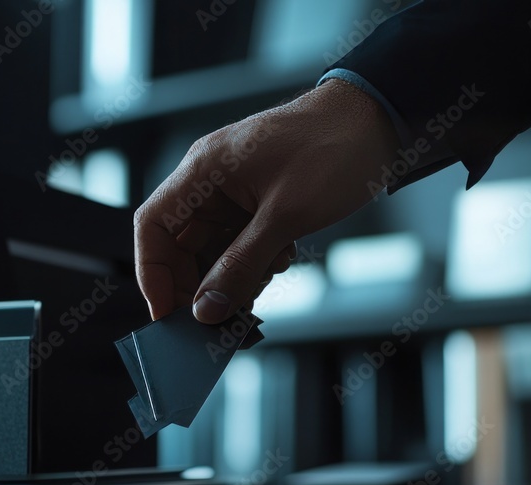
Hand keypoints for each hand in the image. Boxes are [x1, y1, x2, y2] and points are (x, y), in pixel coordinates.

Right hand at [134, 78, 401, 323]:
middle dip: (197, 285)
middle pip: (180, 246)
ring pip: (212, 252)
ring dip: (229, 278)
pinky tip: (280, 261)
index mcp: (203, 171)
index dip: (152, 273)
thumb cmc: (332, 148)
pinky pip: (239, 246)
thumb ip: (241, 266)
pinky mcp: (258, 204)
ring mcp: (234, 194)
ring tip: (258, 287)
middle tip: (217, 319)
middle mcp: (210, 182)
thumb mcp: (285, 216)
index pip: (152, 226)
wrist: (377, 120)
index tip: (168, 313)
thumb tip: (206, 310)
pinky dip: (252, 265)